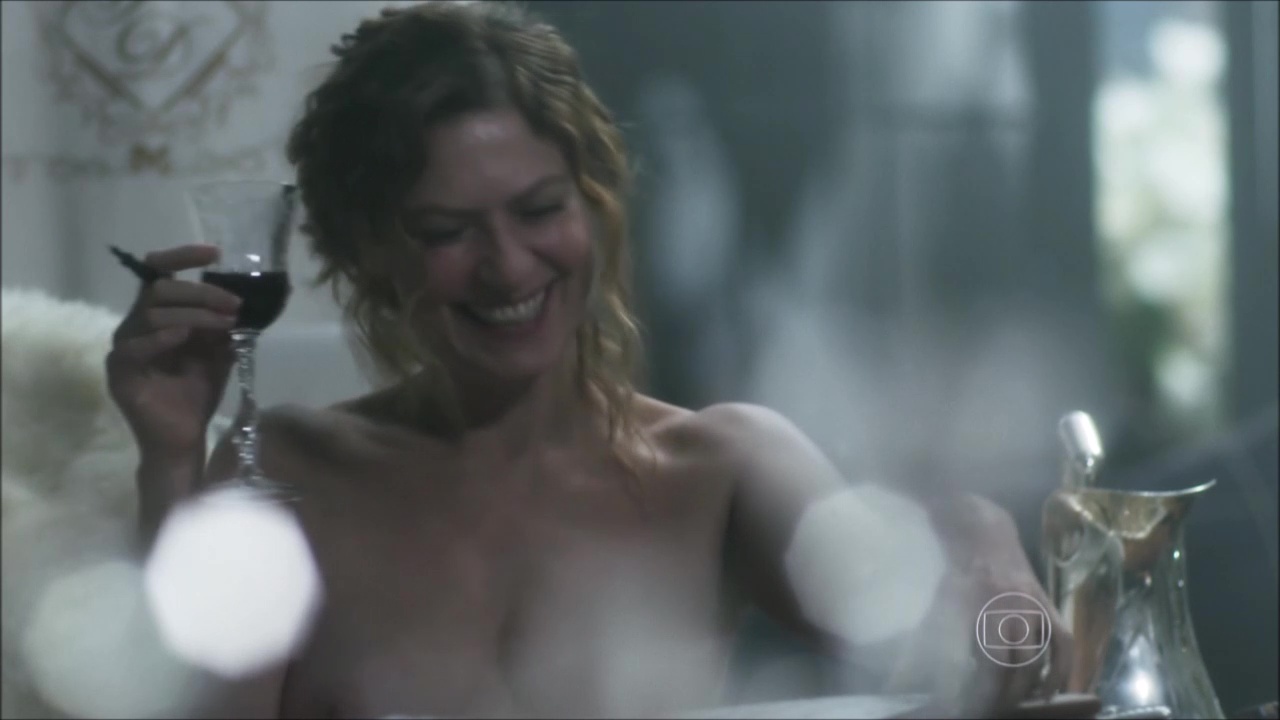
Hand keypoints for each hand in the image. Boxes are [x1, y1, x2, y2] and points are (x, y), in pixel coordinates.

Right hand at [106, 244, 241, 464]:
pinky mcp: (119, 372)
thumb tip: (243, 299)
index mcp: (157, 317)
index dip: (183, 257)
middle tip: (234, 304)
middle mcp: (136, 326)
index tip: (216, 252)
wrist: (184, 438)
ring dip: (192, 314)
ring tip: (224, 323)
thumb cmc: (196, 394)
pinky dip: (160, 338)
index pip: (159, 273)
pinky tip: (182, 337)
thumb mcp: (218, 353)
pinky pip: (133, 347)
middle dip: (201, 293)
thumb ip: (223, 326)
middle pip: (159, 290)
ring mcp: (124, 348)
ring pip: (150, 314)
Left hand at [891, 492, 1073, 716]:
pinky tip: (1055, 692)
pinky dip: (1063, 669)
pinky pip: (1064, 642)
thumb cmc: (954, 575)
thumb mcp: (934, 609)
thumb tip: (896, 684)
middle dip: (1006, 695)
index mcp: (982, 610)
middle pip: (1016, 667)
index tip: (972, 710)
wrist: (983, 534)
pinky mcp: (1049, 606)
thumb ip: (917, 649)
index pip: (989, 665)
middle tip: (994, 710)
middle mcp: (1012, 610)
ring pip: (1040, 658)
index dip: (984, 694)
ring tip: (1017, 704)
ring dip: (1030, 687)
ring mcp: (1034, 608)